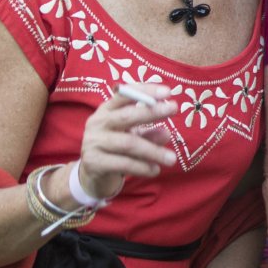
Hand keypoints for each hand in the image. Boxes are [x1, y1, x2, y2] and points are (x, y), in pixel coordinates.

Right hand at [71, 91, 178, 205]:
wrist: (92, 176)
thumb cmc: (115, 150)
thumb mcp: (133, 138)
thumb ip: (148, 134)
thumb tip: (166, 133)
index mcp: (106, 110)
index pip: (124, 95)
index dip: (145, 91)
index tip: (167, 92)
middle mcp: (97, 123)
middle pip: (126, 116)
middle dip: (152, 111)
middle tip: (175, 109)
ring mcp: (93, 142)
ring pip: (128, 143)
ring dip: (153, 151)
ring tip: (172, 158)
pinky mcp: (93, 162)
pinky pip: (123, 163)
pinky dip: (142, 167)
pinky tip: (155, 170)